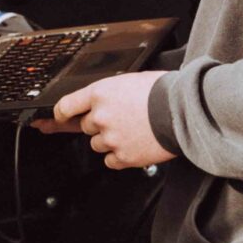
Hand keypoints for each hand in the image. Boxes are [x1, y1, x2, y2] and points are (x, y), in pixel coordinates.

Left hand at [35, 72, 175, 170]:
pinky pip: (111, 161)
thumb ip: (109, 94)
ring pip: (97, 145)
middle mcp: (101, 116)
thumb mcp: (129, 81)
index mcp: (100, 94)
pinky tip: (133, 146)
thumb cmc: (163, 92)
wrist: (184, 111)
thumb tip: (99, 103)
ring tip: (132, 131)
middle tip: (120, 120)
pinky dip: (120, 157)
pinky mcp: (124, 156)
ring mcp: (111, 138)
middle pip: (86, 127)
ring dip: (110, 141)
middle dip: (100, 125)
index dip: (60, 114)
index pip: (66, 106)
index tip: (58, 118)